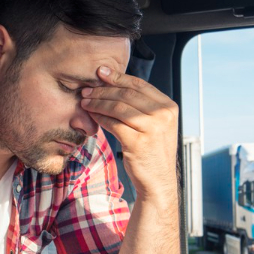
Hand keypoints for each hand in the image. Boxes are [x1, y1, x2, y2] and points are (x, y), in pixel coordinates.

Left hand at [81, 65, 178, 204]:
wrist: (158, 181)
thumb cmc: (152, 151)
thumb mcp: (156, 125)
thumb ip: (143, 106)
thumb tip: (116, 84)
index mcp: (168, 107)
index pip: (139, 85)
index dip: (118, 77)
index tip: (101, 72)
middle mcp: (163, 115)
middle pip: (127, 94)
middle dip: (104, 90)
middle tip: (87, 89)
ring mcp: (152, 129)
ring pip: (118, 107)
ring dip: (98, 103)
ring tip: (85, 101)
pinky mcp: (138, 142)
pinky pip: (113, 124)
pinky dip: (100, 118)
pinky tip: (92, 116)